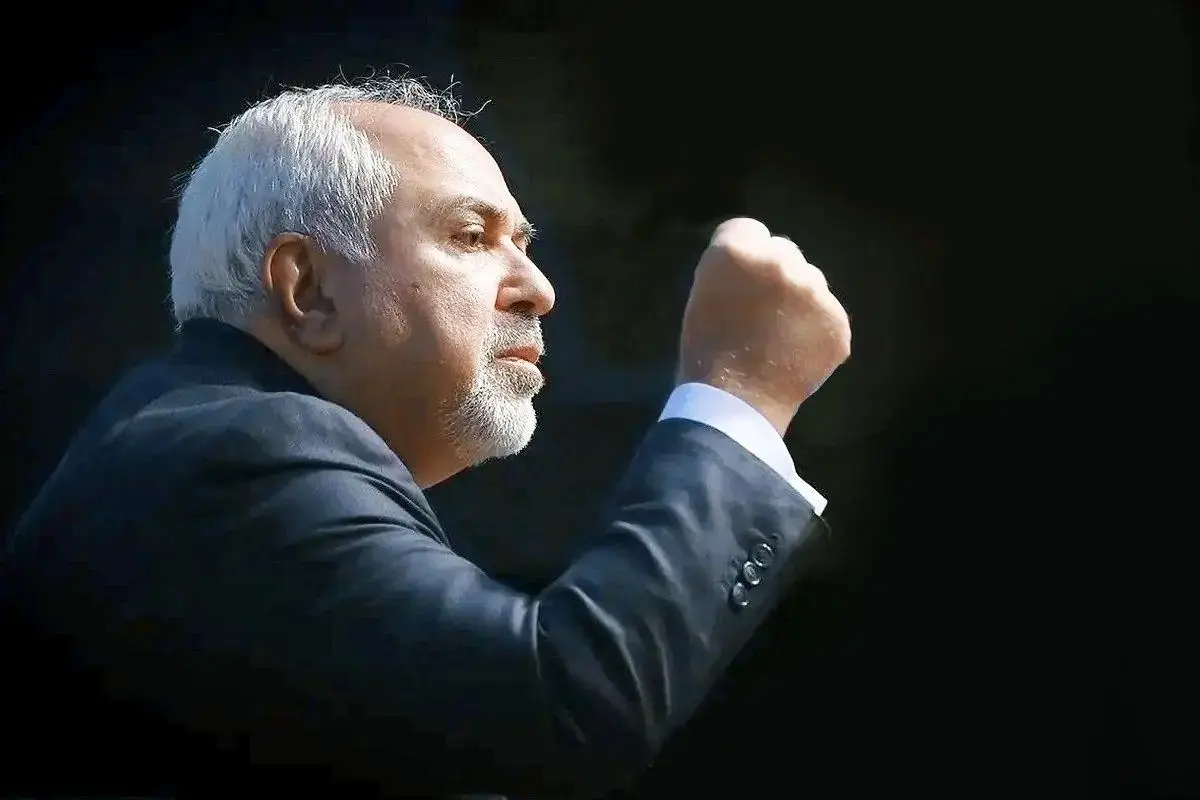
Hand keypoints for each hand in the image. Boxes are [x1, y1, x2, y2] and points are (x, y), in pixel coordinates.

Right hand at [677, 217, 851, 435]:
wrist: (734, 403)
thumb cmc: (706, 351)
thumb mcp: (703, 294)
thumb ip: (731, 270)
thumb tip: (756, 267)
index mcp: (736, 251)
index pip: (749, 230)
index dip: (742, 257)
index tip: (738, 283)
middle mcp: (781, 261)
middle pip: (784, 252)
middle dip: (775, 275)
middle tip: (760, 312)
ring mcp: (815, 291)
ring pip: (811, 282)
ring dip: (799, 301)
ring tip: (778, 337)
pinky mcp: (838, 322)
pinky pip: (827, 315)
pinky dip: (815, 331)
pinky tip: (796, 353)